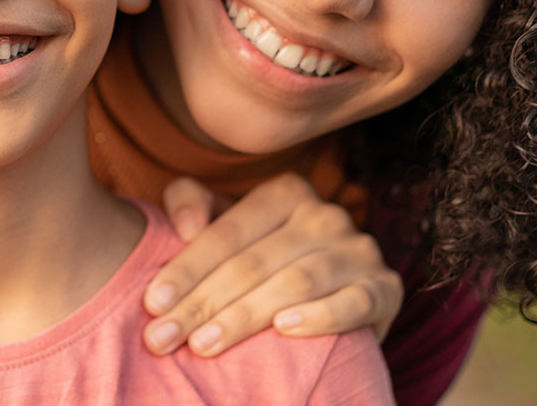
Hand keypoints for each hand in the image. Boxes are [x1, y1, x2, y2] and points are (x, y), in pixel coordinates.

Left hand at [140, 173, 401, 357]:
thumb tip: (183, 225)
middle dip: (201, 304)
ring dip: (244, 317)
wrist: (337, 293)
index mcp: (285, 192)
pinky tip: (285, 330)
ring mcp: (359, 251)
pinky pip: (354, 303)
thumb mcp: (228, 224)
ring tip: (203, 345)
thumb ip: (191, 204)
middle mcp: (325, 215)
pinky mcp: (385, 289)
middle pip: (251, 263)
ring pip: (294, 283)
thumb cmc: (264, 256)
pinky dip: (321, 316)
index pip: (225, 233)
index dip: (185, 269)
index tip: (151, 304)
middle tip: (162, 338)